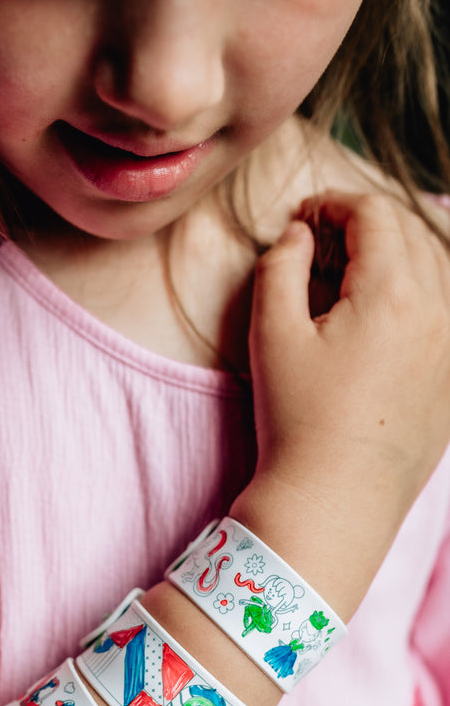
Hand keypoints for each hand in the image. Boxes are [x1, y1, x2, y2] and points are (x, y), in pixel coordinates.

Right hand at [247, 191, 449, 544]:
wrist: (335, 500)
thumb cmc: (298, 419)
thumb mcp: (272, 335)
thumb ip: (280, 266)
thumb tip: (296, 235)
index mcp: (393, 291)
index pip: (372, 213)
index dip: (331, 205)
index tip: (300, 221)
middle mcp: (438, 310)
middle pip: (408, 234)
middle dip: (362, 227)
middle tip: (316, 250)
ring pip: (434, 269)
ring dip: (393, 258)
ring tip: (347, 282)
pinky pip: (444, 312)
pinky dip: (416, 296)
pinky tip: (379, 320)